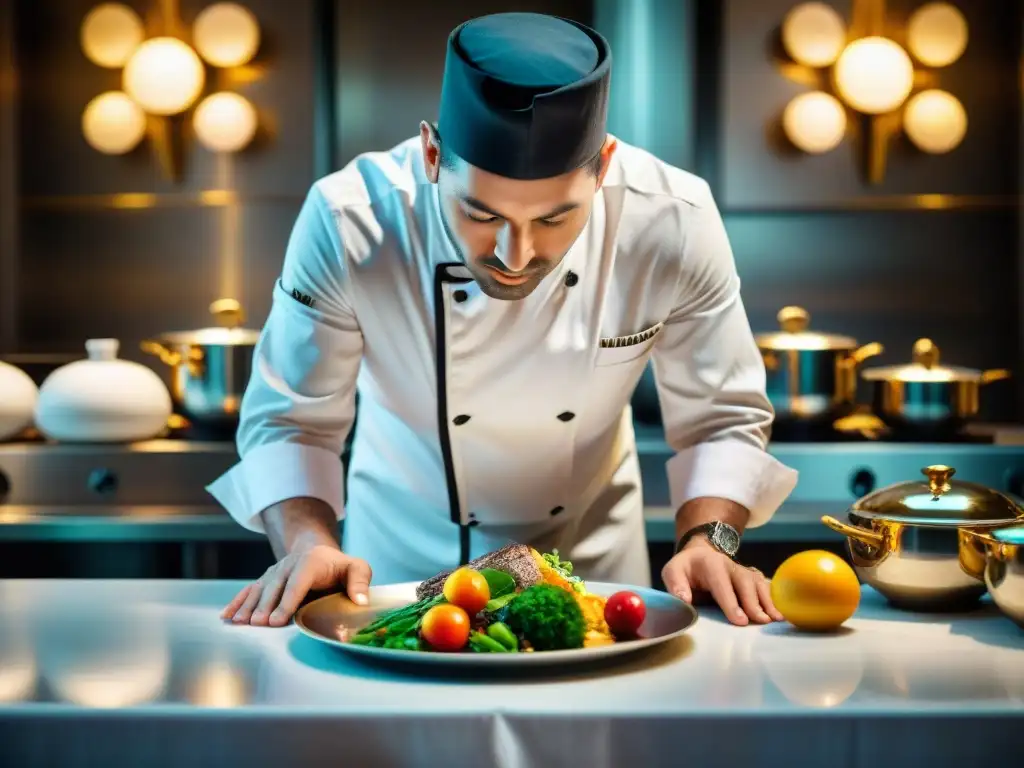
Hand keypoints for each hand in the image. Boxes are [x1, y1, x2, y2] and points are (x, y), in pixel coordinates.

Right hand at [222, 544, 371, 626]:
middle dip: (265, 606)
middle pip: (275, 586)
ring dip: (248, 605)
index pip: (298, 582)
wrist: (318, 551)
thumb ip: (360, 582)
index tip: (277, 620)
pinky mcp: (265, 579)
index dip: (287, 601)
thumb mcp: (357, 568)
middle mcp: (289, 564)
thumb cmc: (340, 567)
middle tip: (257, 624)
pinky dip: (237, 602)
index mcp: (312, 561)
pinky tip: (226, 616)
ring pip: (259, 588)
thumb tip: (361, 602)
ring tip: (239, 622)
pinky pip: (249, 590)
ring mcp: (275, 572)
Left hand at [662, 538, 782, 625]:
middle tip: (761, 621)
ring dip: (768, 601)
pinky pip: (765, 585)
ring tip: (777, 618)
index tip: (740, 620)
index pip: (722, 584)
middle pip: (745, 582)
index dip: (731, 602)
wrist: (700, 554)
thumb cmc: (685, 568)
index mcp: (710, 564)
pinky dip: (773, 598)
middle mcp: (730, 565)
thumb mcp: (673, 571)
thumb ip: (676, 585)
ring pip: (758, 583)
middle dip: (753, 602)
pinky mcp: (751, 577)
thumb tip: (684, 600)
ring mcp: (743, 570)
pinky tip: (781, 612)